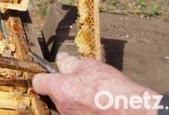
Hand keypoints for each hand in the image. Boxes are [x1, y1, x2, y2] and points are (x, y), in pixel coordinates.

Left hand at [33, 52, 155, 114]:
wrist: (130, 109)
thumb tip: (60, 58)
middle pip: (55, 94)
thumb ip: (69, 62)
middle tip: (80, 80)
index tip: (50, 72)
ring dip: (75, 98)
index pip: (38, 82)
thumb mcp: (88, 65)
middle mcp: (62, 107)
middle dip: (64, 86)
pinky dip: (85, 107)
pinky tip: (98, 102)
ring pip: (67, 104)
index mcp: (59, 89)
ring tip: (93, 92)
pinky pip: (78, 112)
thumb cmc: (109, 87)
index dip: (43, 76)